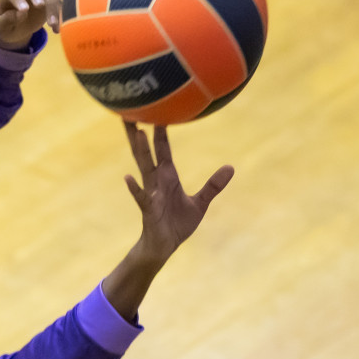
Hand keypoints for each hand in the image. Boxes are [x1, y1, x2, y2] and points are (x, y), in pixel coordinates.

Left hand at [0, 0, 61, 50]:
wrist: (16, 30)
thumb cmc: (6, 28)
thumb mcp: (2, 29)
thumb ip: (7, 20)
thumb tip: (21, 13)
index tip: (24, 10)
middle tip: (40, 5)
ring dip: (50, 6)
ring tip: (52, 24)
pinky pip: (56, 1)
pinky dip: (58, 13)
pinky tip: (57, 28)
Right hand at [122, 121, 232, 266]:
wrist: (165, 247)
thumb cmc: (178, 224)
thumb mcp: (200, 203)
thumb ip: (213, 185)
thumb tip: (231, 167)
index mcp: (168, 178)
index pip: (163, 151)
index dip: (161, 133)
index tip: (159, 112)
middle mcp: (156, 183)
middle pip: (146, 153)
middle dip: (140, 134)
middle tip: (131, 112)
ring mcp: (151, 195)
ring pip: (144, 168)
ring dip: (140, 151)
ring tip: (137, 133)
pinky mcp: (149, 211)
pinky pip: (142, 198)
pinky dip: (134, 188)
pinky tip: (127, 178)